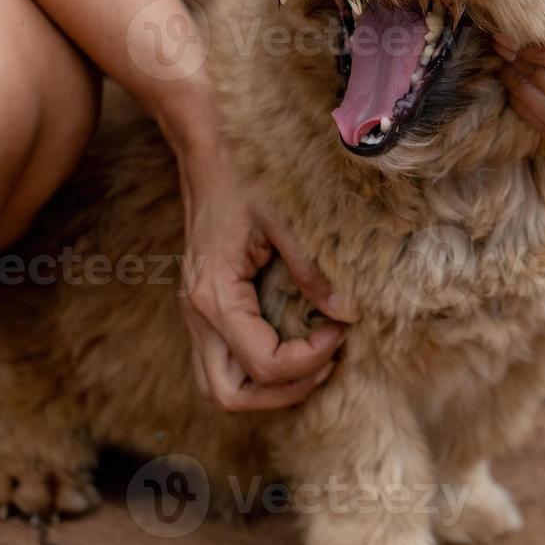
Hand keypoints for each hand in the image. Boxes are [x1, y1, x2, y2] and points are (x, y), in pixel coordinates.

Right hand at [174, 138, 353, 411]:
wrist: (207, 149)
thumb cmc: (244, 177)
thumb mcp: (286, 220)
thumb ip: (314, 271)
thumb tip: (348, 315)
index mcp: (214, 296)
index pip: (263, 365)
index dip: (309, 360)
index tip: (341, 331)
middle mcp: (197, 313)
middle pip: (228, 395)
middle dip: (283, 391)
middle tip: (327, 361)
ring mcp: (195, 313)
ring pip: (218, 385)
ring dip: (267, 387)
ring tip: (313, 360)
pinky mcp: (204, 305)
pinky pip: (223, 359)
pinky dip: (257, 367)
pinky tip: (294, 343)